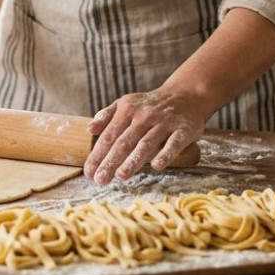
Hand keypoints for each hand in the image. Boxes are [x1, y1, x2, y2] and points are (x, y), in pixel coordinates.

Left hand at [84, 87, 204, 184]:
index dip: (98, 153)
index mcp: (127, 109)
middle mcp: (144, 115)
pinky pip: (173, 143)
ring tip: (120, 176)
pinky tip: (156, 166)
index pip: (109, 135)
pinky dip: (165, 154)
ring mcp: (164, 122)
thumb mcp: (127, 103)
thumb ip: (107, 115)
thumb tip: (89, 129)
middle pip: (125, 141)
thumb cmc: (150, 105)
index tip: (89, 172)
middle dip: (110, 161)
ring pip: (146, 143)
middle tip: (100, 179)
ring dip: (133, 160)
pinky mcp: (183, 129)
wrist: (186, 95)